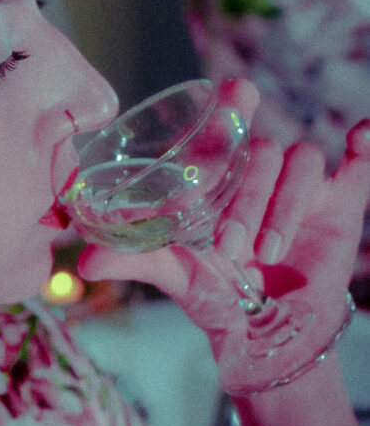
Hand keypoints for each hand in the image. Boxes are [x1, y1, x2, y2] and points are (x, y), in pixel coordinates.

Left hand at [78, 78, 369, 348]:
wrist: (262, 335)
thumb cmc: (215, 294)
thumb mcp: (175, 273)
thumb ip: (132, 259)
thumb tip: (84, 260)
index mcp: (223, 176)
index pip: (229, 122)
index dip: (233, 102)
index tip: (234, 91)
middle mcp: (262, 172)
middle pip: (263, 151)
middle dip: (248, 198)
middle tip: (231, 247)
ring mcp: (303, 186)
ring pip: (302, 163)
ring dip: (284, 206)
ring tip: (267, 253)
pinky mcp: (340, 205)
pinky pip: (360, 168)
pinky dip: (365, 150)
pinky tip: (360, 134)